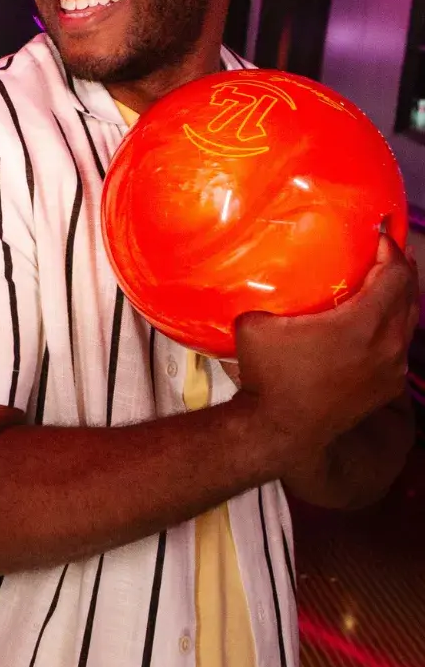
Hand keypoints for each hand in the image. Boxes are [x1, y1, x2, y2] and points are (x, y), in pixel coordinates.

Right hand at [234, 235, 417, 475]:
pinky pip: (399, 347)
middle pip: (411, 296)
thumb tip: (261, 279)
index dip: (391, 250)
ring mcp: (392, 370)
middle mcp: (387, 345)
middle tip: (384, 253)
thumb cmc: (269, 375)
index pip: (397, 275)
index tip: (378, 236)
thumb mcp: (256, 324)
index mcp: (363, 324)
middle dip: (401, 270)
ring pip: (409, 323)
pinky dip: (392, 327)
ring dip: (399, 300)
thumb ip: (268, 297)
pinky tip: (373, 325)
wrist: (279, 430)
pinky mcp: (387, 388)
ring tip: (383, 285)